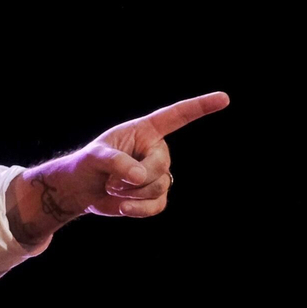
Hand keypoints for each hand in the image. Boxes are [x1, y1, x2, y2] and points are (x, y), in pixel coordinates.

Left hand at [6, 91, 228, 244]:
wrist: (82, 189)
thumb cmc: (87, 164)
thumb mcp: (94, 157)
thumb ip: (115, 162)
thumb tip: (139, 176)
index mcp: (145, 131)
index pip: (177, 116)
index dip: (201, 107)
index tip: (224, 98)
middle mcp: (157, 151)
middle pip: (161, 165)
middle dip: (134, 178)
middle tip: (110, 180)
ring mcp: (158, 174)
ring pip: (159, 187)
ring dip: (131, 193)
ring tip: (112, 188)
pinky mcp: (154, 197)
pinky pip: (157, 206)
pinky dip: (138, 209)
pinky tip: (122, 207)